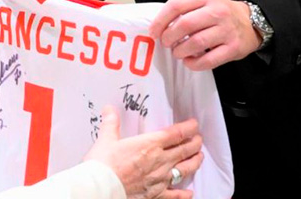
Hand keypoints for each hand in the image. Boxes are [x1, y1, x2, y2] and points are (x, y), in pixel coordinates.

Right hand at [84, 108, 202, 198]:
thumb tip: (109, 110)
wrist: (101, 187)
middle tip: (199, 139)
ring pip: (185, 169)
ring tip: (199, 158)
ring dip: (195, 162)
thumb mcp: (106, 139)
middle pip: (185, 150)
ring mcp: (159, 178)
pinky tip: (189, 193)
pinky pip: (174, 194)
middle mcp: (159, 161)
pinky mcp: (155, 194)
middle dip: (195, 143)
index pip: (176, 134)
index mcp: (150, 144)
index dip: (188, 128)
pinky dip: (183, 193)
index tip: (193, 125)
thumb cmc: (104, 165)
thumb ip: (111, 123)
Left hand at [149, 0, 261, 70]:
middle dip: (169, 37)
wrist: (251, 22)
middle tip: (166, 43)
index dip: (161, 20)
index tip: (153, 31)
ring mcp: (227, 30)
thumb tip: (158, 27)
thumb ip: (184, 10)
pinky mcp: (233, 48)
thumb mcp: (204, 2)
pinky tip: (189, 61)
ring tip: (177, 52)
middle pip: (185, 24)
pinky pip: (208, 60)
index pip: (176, 5)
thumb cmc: (220, 14)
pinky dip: (194, 64)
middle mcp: (218, 12)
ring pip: (196, 43)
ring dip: (180, 51)